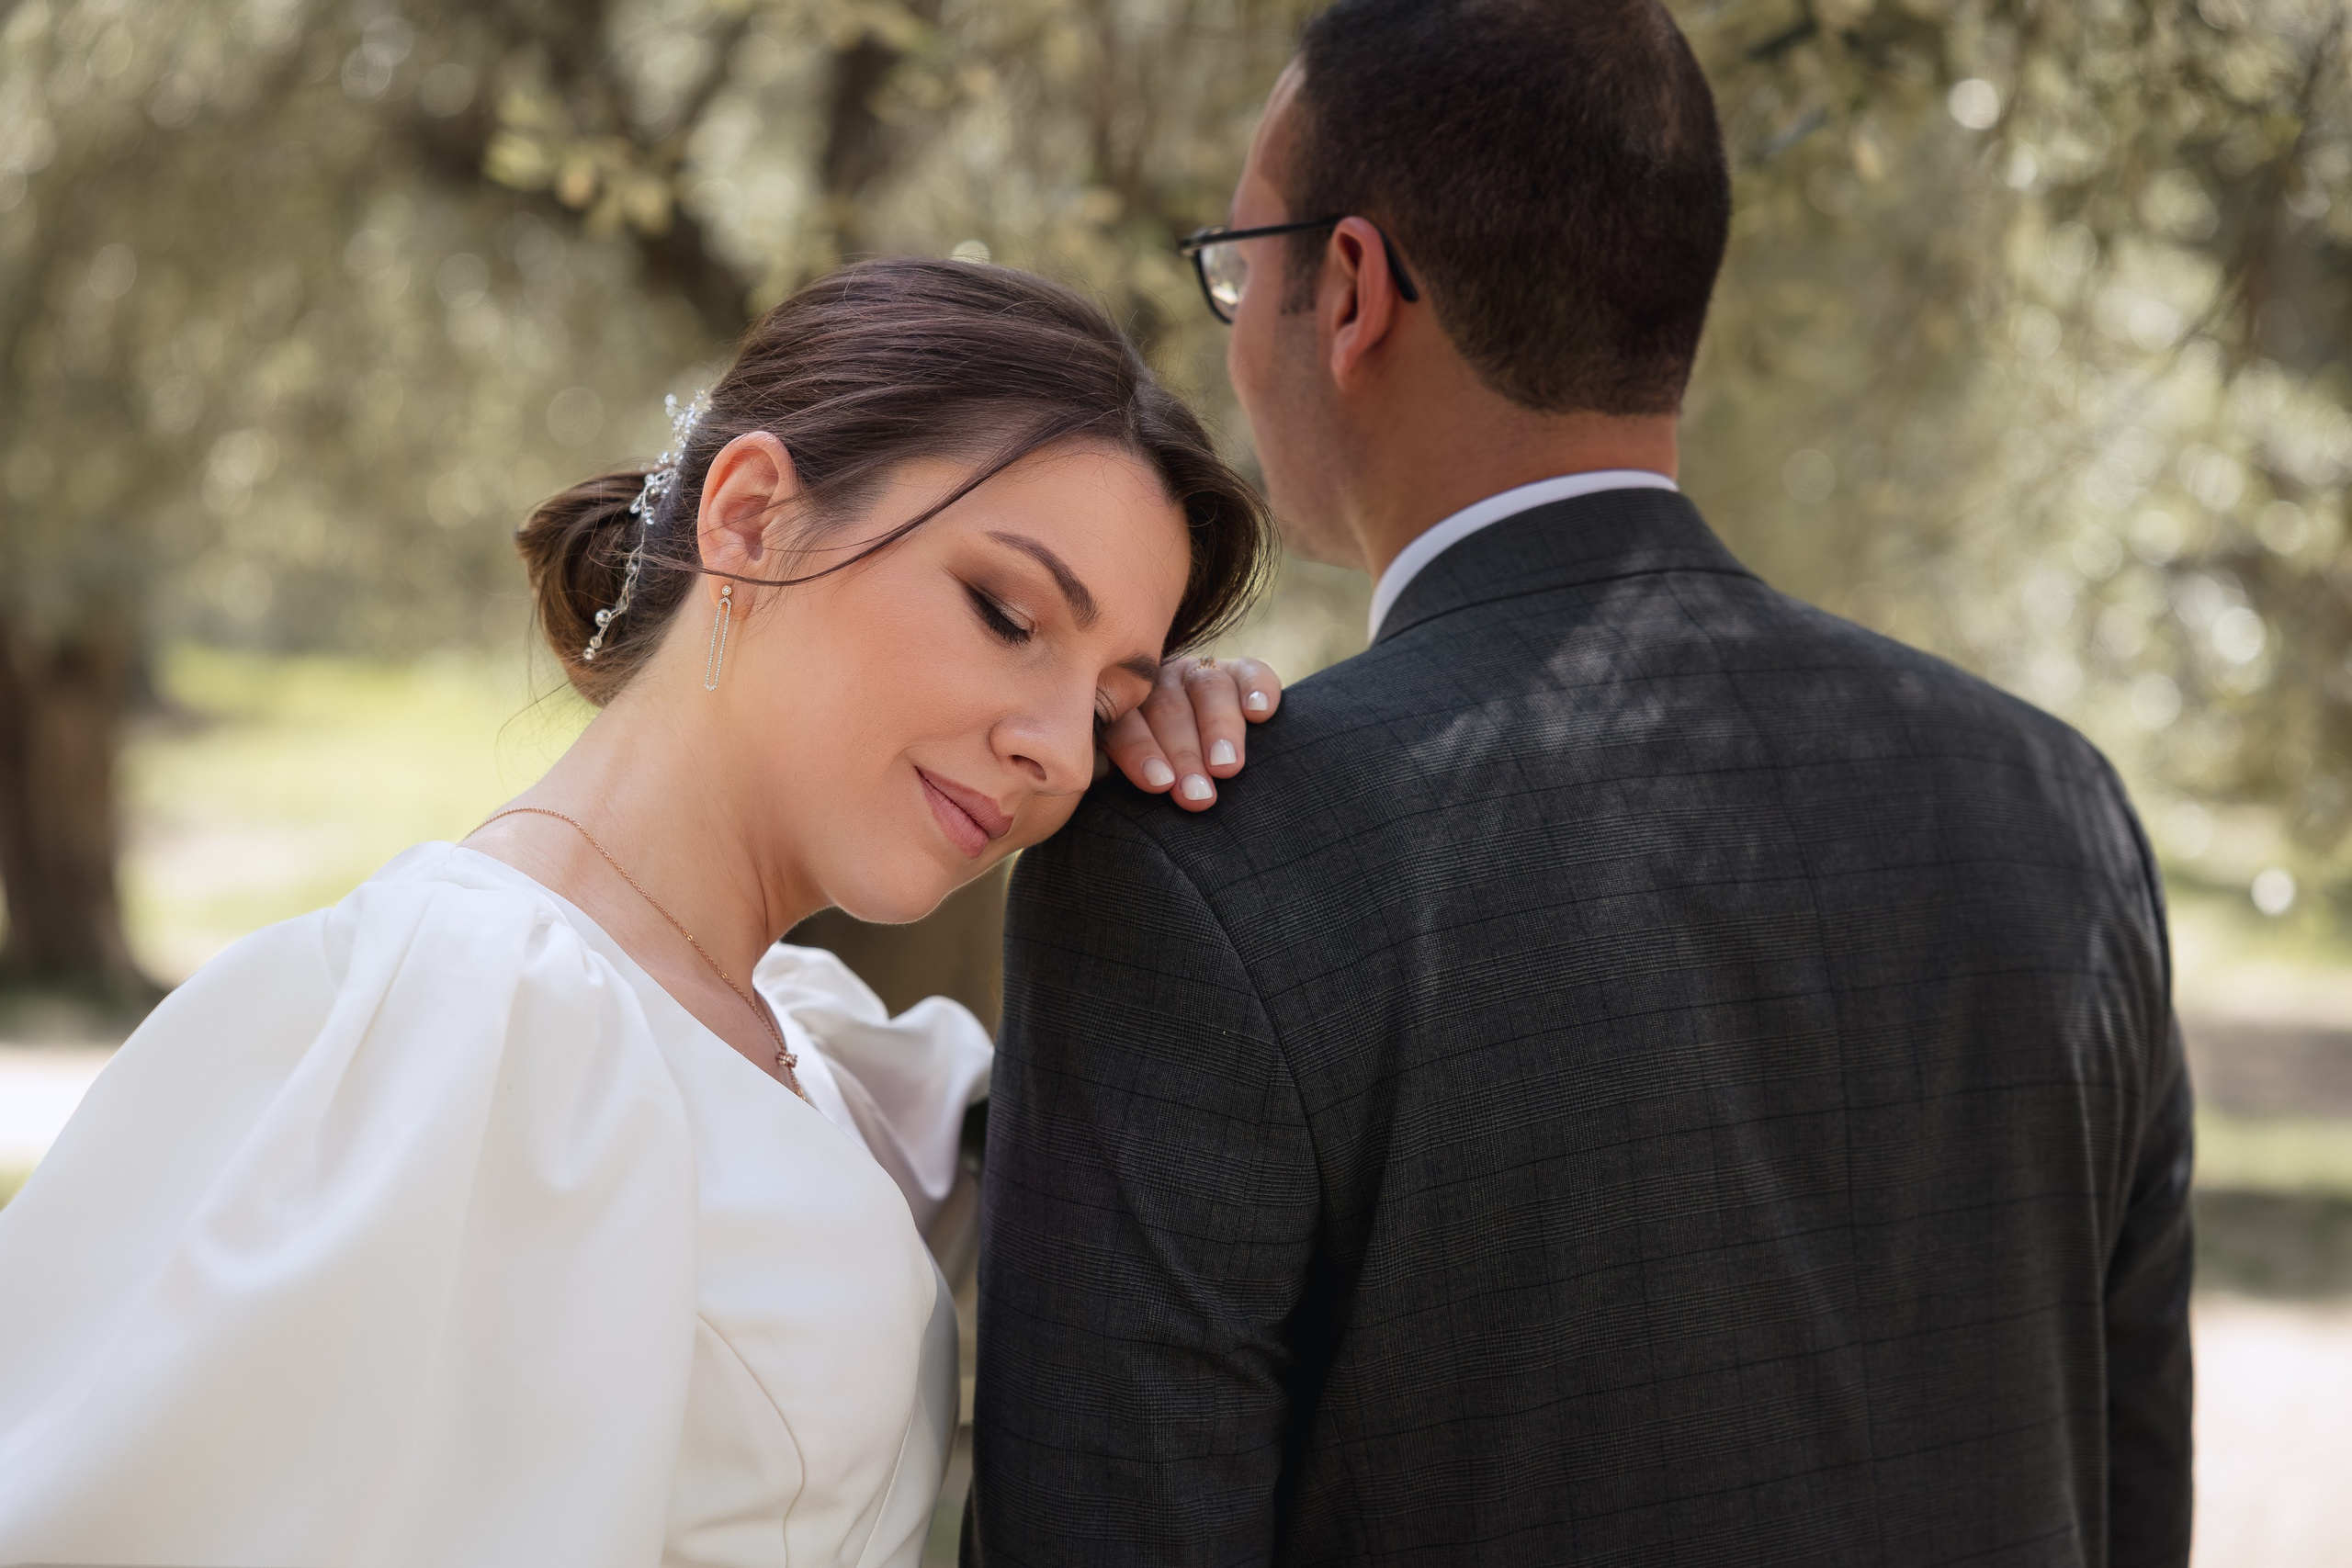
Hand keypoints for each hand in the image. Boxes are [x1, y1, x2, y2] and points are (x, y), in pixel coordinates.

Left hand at [1097, 656, 1282, 810]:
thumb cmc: (1148, 788)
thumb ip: (1106, 781)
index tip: (1159, 784)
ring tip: (1227, 767)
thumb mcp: (1120, 782)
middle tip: (1198, 794)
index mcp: (1118, 707)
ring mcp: (1196, 674)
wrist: (1192, 759)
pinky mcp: (1238, 673)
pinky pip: (1250, 672)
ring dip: (1218, 729)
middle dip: (1184, 753)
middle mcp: (1155, 684)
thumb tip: (1087, 794)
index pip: (1124, 723)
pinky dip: (1257, 689)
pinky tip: (1260, 712)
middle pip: (1167, 708)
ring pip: (1207, 689)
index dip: (1140, 750)